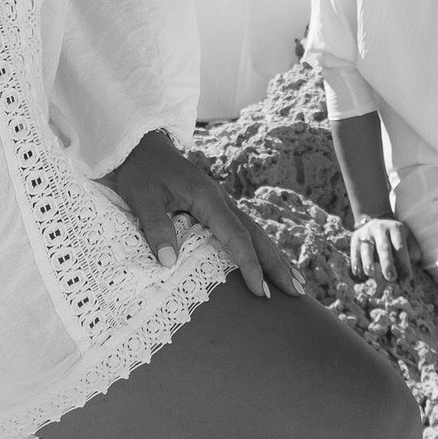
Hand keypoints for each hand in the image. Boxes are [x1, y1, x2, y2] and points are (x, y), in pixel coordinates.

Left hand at [103, 129, 301, 298]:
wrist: (140, 146)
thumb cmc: (140, 171)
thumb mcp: (141, 197)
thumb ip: (155, 226)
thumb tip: (168, 262)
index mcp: (208, 198)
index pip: (236, 236)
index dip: (249, 264)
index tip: (260, 291)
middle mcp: (221, 200)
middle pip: (256, 235)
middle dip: (277, 264)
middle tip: (297, 291)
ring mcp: (220, 203)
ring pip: (255, 232)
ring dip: (275, 257)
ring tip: (296, 282)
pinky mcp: (214, 207)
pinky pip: (244, 229)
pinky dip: (260, 247)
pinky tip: (269, 261)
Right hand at [349, 216, 420, 283]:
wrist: (378, 221)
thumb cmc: (396, 237)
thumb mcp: (407, 238)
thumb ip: (412, 252)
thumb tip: (409, 272)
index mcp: (396, 229)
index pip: (401, 247)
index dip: (404, 264)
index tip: (407, 279)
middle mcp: (381, 229)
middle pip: (384, 247)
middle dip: (387, 263)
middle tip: (390, 277)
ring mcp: (367, 232)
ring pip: (367, 248)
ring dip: (368, 262)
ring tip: (370, 273)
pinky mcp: (355, 237)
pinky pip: (355, 250)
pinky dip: (355, 262)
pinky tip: (357, 272)